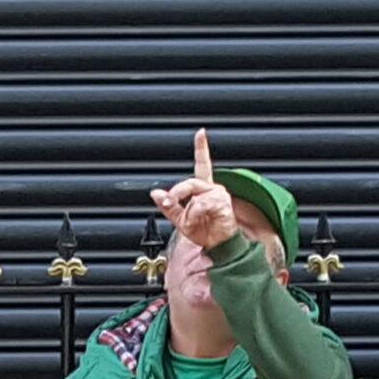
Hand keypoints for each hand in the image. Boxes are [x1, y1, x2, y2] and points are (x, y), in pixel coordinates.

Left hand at [149, 128, 237, 250]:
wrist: (217, 245)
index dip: (201, 148)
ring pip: (194, 196)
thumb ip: (168, 206)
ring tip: (193, 222)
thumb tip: (155, 194)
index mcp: (202, 189)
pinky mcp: (223, 203)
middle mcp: (211, 188)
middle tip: (167, 203)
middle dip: (175, 194)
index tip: (200, 133)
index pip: (202, 164)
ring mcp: (219, 195)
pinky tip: (202, 221)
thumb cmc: (204, 231)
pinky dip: (195, 216)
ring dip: (188, 212)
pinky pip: (201, 205)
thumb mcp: (180, 219)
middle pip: (188, 182)